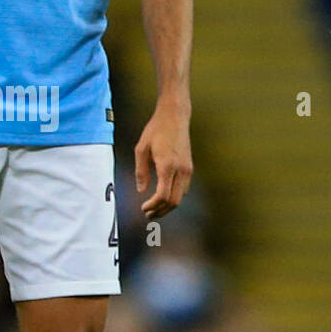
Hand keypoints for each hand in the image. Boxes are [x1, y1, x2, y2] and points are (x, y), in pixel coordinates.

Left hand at [135, 101, 192, 218]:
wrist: (175, 116)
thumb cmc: (156, 130)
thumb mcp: (141, 149)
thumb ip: (140, 171)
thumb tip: (141, 190)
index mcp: (167, 166)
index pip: (163, 195)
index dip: (153, 206)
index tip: (143, 208)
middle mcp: (180, 170)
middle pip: (174, 201)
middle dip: (161, 211)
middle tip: (148, 215)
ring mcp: (187, 169)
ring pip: (181, 197)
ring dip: (167, 206)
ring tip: (154, 209)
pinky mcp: (189, 167)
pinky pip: (184, 189)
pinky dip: (174, 197)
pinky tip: (164, 197)